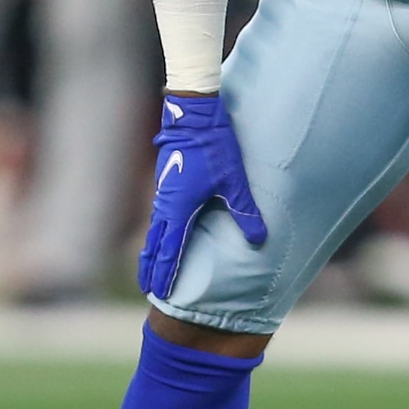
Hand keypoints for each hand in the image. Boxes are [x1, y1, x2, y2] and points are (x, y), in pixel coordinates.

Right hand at [138, 91, 266, 298]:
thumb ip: (245, 212)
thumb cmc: (214, 147)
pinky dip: (154, 235)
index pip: (170, 251)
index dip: (165, 274)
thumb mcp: (234, 181)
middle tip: (149, 290)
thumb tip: (260, 240)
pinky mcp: (165, 184)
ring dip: (150, 252)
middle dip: (151, 269)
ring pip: (152, 231)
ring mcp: (162, 194)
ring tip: (148, 270)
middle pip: (154, 245)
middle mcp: (165, 205)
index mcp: (179, 209)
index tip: (160, 293)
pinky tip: (159, 237)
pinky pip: (156, 218)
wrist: (193, 116)